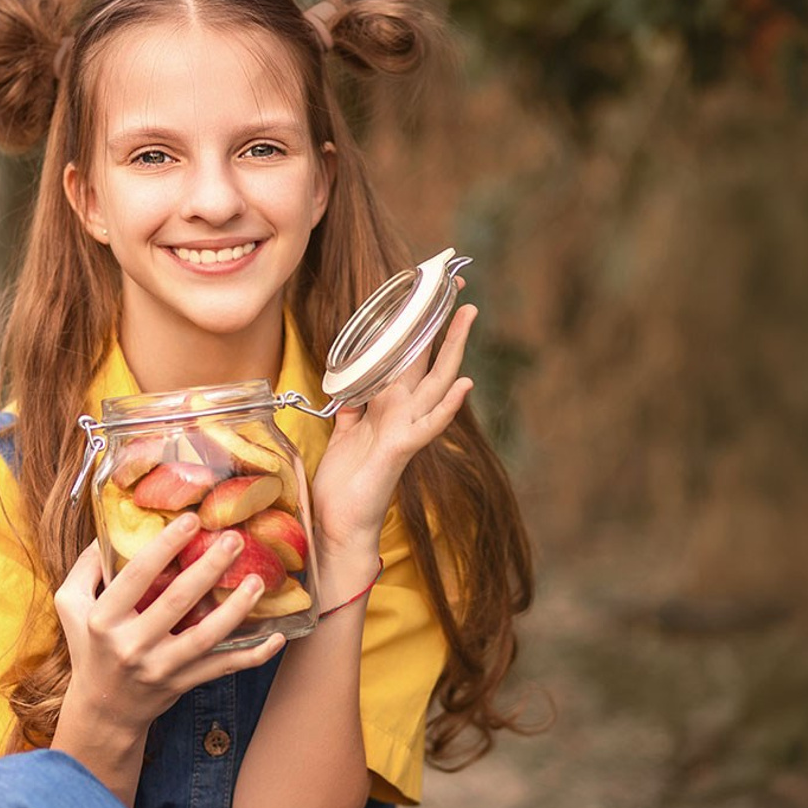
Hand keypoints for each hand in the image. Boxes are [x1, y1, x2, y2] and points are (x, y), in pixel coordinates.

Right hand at [54, 515, 284, 739]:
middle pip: (177, 601)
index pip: (136, 576)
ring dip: (236, 609)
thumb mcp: (71, 607)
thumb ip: (85, 568)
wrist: (103, 711)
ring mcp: (159, 668)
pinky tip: (277, 637)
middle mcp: (131, 644)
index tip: (191, 520)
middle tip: (235, 540)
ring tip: (258, 581)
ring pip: (205, 637)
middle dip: (209, 567)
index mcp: (103, 620)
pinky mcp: (182, 684)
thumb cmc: (90, 649)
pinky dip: (252, 655)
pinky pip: (222, 668)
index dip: (165, 546)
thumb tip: (107, 530)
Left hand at [312, 302, 476, 553]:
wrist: (339, 521)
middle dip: (440, 323)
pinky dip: (446, 406)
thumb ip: (354, 407)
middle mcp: (402, 412)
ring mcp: (405, 429)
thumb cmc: (344, 481)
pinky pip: (428, 424)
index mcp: (387, 405)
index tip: (423, 293)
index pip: (405, 357)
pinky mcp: (401, 449)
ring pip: (435, 382)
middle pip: (426, 359)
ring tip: (468, 316)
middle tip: (456, 287)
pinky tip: (464, 384)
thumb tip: (351, 387)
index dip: (414, 327)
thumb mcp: (345, 433)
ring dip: (452, 348)